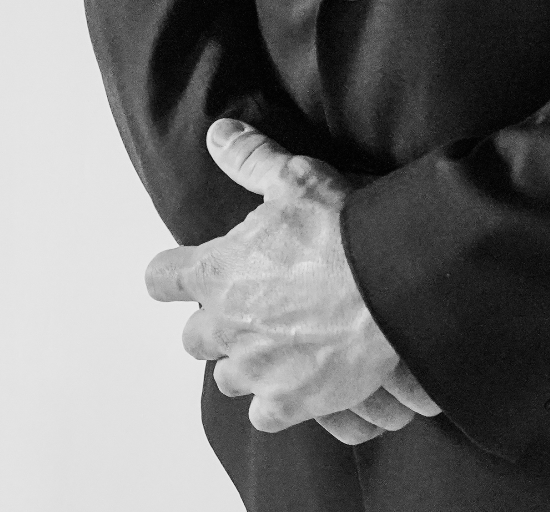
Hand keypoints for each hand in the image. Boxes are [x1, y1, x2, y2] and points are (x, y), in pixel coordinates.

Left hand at [144, 120, 441, 442]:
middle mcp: (225, 327)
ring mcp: (255, 370)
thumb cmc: (339, 228)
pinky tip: (302, 378)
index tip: (187, 272)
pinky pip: (264, 415)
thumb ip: (249, 158)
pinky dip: (279, 401)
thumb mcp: (293, 178)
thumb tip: (218, 134)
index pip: (161, 279)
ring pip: (228, 377)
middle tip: (257, 303)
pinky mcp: (289, 403)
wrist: (389, 283)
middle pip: (194, 338)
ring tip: (284, 341)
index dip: (173, 274)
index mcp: (216, 272)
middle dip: (217, 323)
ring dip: (247, 362)